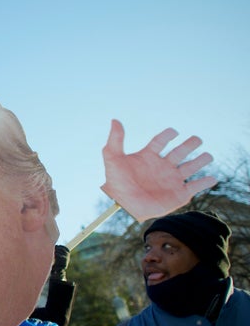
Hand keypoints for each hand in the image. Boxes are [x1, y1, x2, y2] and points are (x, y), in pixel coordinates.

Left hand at [101, 119, 217, 221]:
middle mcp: (162, 166)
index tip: (173, 132)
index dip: (167, 135)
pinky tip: (212, 178)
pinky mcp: (179, 194)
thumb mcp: (113, 159)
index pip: (160, 141)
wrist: (124, 206)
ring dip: (200, 161)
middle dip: (190, 144)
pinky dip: (205, 183)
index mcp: (148, 156)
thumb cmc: (116, 183)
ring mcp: (171, 180)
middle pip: (179, 152)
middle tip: (197, 139)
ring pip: (190, 167)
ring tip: (208, 156)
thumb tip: (115, 120)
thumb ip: (115, 140)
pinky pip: (195, 186)